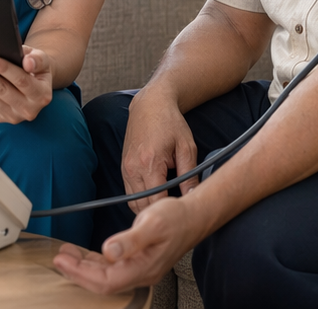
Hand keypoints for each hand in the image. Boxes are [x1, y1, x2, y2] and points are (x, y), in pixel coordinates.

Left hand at [0, 45, 52, 123]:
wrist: (34, 84)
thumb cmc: (35, 67)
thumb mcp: (42, 59)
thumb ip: (37, 60)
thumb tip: (28, 63)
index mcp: (42, 94)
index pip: (21, 80)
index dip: (5, 69)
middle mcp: (30, 109)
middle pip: (2, 89)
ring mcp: (15, 116)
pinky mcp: (2, 117)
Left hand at [52, 195, 209, 294]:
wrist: (193, 216)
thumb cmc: (175, 218)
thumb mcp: (152, 223)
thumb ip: (130, 240)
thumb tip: (108, 252)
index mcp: (144, 268)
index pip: (106, 282)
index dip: (81, 274)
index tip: (63, 261)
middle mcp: (141, 274)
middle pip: (103, 284)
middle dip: (78, 273)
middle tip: (59, 258)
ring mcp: (139, 270)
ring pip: (106, 277)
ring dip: (84, 268)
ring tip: (66, 254)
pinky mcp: (137, 263)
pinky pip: (111, 269)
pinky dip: (94, 263)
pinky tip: (83, 254)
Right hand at [122, 91, 198, 213]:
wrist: (150, 105)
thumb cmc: (170, 123)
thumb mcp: (187, 148)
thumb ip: (190, 176)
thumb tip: (193, 197)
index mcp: (149, 163)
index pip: (157, 200)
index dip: (170, 210)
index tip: (182, 211)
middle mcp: (133, 168)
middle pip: (142, 206)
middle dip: (158, 213)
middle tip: (176, 213)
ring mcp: (125, 168)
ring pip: (133, 203)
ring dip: (148, 208)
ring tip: (166, 207)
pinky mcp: (123, 168)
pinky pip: (129, 193)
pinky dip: (141, 199)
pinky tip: (156, 197)